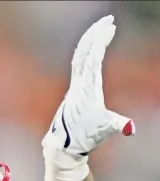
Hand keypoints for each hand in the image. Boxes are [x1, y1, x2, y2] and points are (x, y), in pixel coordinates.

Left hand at [42, 15, 134, 158]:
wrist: (64, 146)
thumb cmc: (83, 137)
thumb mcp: (104, 129)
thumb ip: (117, 125)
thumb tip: (130, 127)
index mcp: (87, 88)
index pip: (93, 57)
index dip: (101, 40)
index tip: (110, 26)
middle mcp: (78, 84)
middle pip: (83, 51)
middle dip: (95, 33)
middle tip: (108, 19)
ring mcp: (74, 87)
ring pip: (78, 57)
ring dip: (89, 41)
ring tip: (100, 29)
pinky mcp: (73, 92)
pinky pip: (77, 65)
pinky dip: (84, 52)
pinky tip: (89, 50)